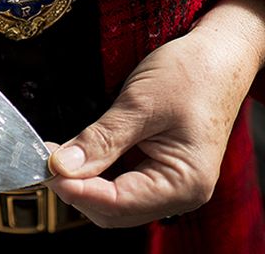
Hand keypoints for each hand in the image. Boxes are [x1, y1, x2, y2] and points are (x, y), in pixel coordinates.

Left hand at [45, 0, 264, 226]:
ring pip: (114, 200)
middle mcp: (180, 192)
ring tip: (57, 155)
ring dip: (83, 182)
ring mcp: (169, 182)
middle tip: (45, 159)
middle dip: (77, 188)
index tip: (45, 168)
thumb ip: (100, 140)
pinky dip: (95, 172)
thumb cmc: (192, 73)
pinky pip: (121, 182)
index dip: (76, 190)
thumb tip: (61, 167)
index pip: (117, 204)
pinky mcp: (158, 168)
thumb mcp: (140, 104)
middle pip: (114, 210)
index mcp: (184, 183)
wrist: (220, 54)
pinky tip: (78, 154)